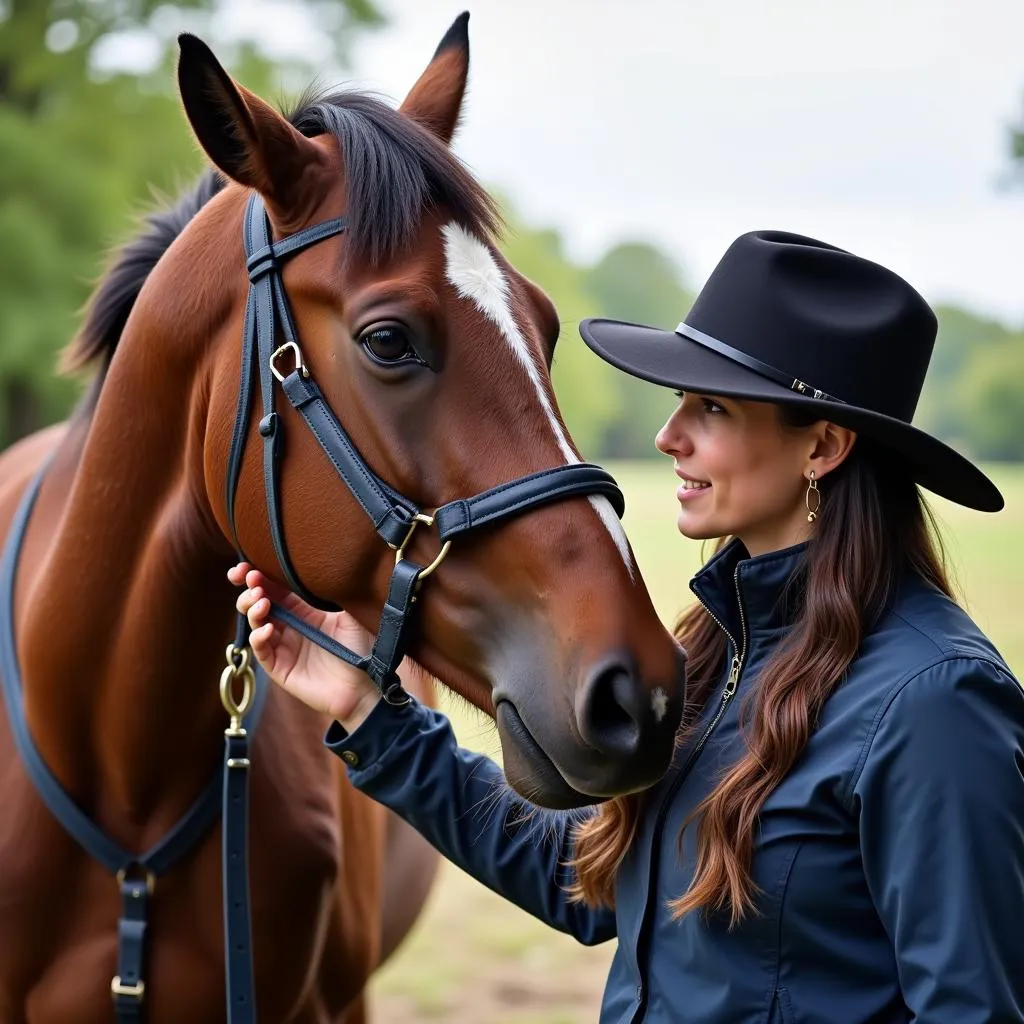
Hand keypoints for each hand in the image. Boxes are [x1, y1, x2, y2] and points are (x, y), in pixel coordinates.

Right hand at [228, 563, 380, 730]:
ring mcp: (283, 648)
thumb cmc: (362, 650)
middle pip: (258, 604)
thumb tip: (327, 565)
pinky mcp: (280, 669)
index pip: (275, 590)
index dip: (260, 577)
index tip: (249, 566)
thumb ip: (337, 592)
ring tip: (262, 601)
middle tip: (251, 579)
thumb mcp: (351, 615)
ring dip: (252, 610)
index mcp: (304, 613)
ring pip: (255, 625)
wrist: (367, 685)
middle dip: (250, 590)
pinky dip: (259, 638)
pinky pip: (261, 651)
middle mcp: (289, 628)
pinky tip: (268, 628)